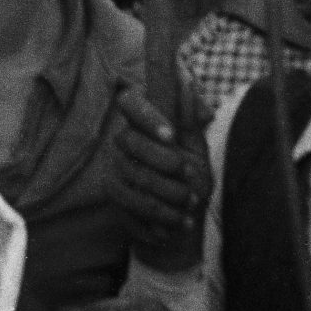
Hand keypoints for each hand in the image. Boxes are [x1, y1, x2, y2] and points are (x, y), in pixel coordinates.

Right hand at [110, 86, 209, 270]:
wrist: (184, 218)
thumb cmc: (190, 175)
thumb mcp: (196, 147)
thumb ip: (189, 120)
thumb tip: (189, 86)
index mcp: (142, 122)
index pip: (130, 103)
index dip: (147, 116)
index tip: (170, 135)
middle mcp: (122, 142)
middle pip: (130, 142)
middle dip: (164, 163)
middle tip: (190, 178)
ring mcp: (115, 169)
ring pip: (132, 177)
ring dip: (167, 196)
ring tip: (189, 205)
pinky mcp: (115, 199)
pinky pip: (129, 207)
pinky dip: (158, 219)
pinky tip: (178, 224)